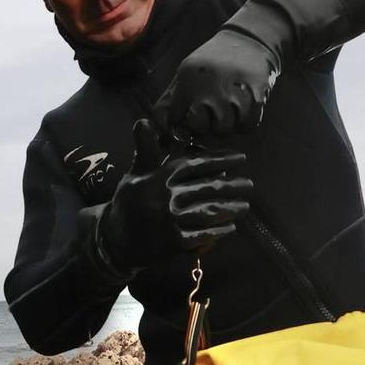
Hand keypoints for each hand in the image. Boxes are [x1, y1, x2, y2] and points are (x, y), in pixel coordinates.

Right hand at [95, 121, 251, 270]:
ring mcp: (172, 221)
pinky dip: (219, 231)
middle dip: (233, 186)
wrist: (114, 240)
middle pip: (209, 188)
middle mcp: (167, 197)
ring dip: (231, 208)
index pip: (196, 164)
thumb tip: (144, 121)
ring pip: (210, 211)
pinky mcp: (175, 242)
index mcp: (160, 177)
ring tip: (245, 206)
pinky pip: (204, 235)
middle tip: (250, 185)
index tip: (241, 158)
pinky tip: (231, 227)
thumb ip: (146, 150)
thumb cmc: (128, 202)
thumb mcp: (135, 174)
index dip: (221, 160)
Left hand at [163, 26, 281, 139]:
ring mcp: (233, 89)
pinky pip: (248, 124)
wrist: (249, 40)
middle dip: (206, 127)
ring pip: (225, 128)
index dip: (182, 125)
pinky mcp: (256, 94)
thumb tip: (161, 133)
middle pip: (201, 127)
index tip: (191, 120)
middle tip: (213, 116)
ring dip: (227, 125)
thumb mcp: (186, 74)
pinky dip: (246, 123)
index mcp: (188, 78)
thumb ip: (170, 101)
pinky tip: (244, 110)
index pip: (176, 118)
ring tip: (230, 110)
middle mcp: (209, 84)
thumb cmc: (212, 63)